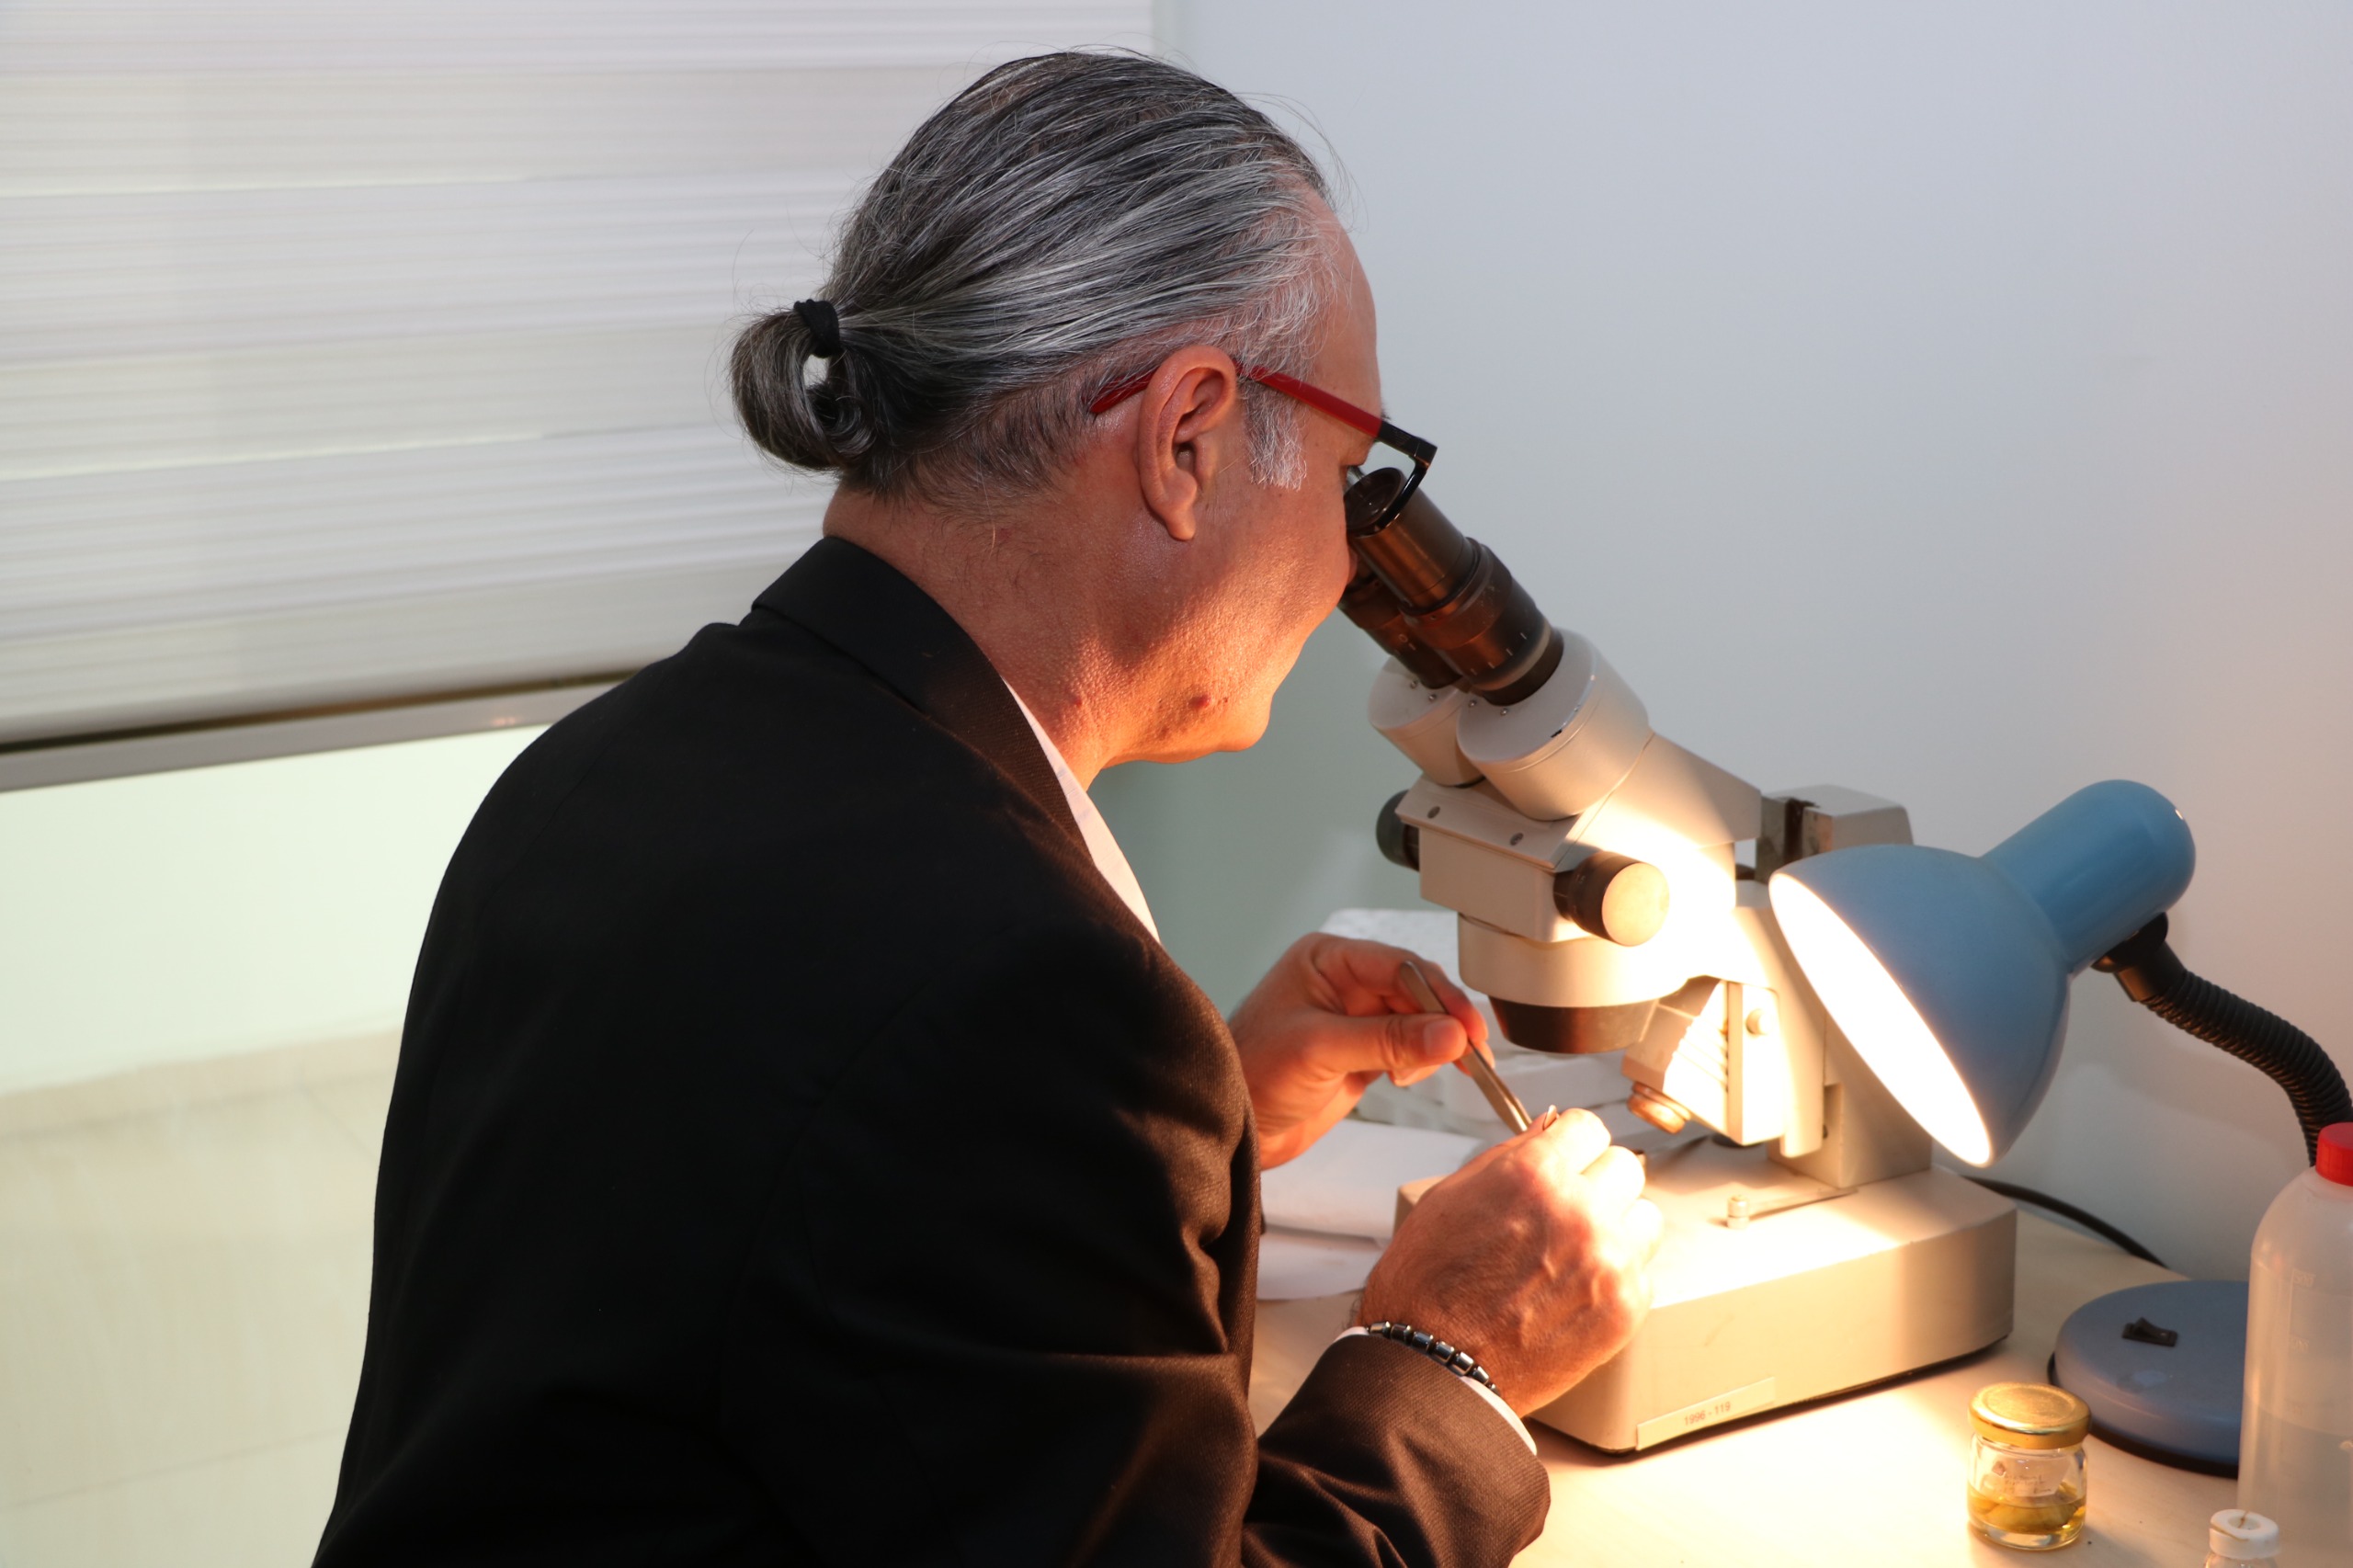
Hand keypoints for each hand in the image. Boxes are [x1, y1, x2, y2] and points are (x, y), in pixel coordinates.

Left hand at [1227, 934, 1486, 1166]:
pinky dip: (1422, 1061)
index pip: (1400, 966)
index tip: (1468, 1028)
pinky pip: (1409, 1047)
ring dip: (1436, 1043)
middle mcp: (1343, 981)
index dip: (1440, 995)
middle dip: (1445, 1021)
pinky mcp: (1362, 1051)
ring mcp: (1354, 1017)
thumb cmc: (1251, 1072)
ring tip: (1430, 1068)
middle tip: (1472, 1054)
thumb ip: (1388, 1040)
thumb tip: (1450, 1035)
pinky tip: (1407, 1075)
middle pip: (1417, 991)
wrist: (1231, 1123)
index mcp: (1326, 959)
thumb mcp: (1320, 1050)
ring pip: (1419, 1020)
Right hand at [1359, 1108, 1664, 1414]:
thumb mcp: (1451, 1197)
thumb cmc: (1428, 1287)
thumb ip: (1507, 1157)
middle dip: (1597, 1181)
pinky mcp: (1625, 1308)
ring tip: (1578, 1251)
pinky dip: (1616, 1277)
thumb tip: (1546, 1132)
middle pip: (1625, 1166)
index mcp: (1534, 1174)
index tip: (1568, 1158)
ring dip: (1617, 1227)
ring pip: (1645, 1216)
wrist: (1433, 1366)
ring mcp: (1608, 1261)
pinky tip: (1577, 1288)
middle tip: (1570, 1207)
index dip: (1571, 1143)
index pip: (1587, 1127)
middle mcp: (1579, 1211)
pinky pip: (1643, 1270)